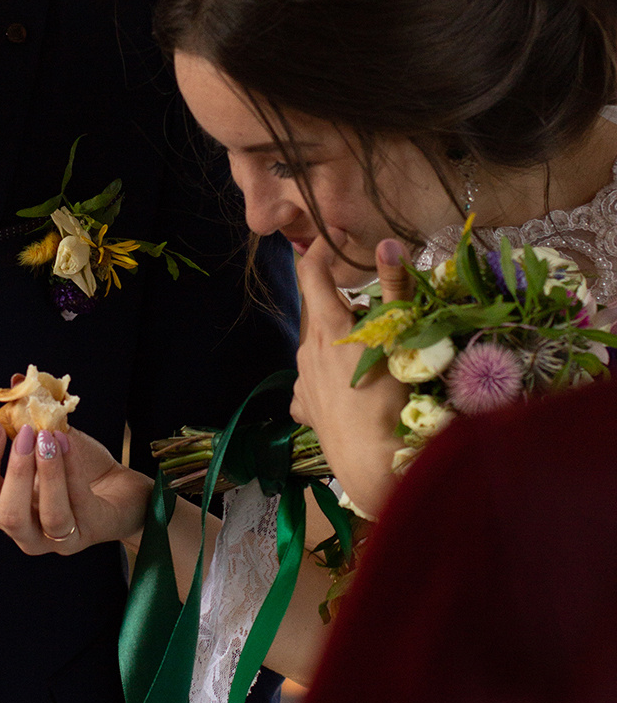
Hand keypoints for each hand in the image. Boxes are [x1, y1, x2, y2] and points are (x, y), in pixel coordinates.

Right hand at [0, 410, 152, 555]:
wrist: (120, 489)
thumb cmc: (79, 468)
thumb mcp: (52, 442)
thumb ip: (31, 419)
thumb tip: (17, 381)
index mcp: (7, 507)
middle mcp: (28, 532)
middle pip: (7, 515)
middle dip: (15, 472)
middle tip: (25, 432)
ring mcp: (60, 539)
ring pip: (49, 516)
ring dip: (47, 473)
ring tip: (48, 437)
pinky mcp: (92, 532)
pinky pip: (80, 503)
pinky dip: (72, 471)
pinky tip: (68, 442)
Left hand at [290, 238, 412, 519]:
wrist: (375, 463)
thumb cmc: (392, 398)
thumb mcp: (399, 339)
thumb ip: (396, 289)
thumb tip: (387, 243)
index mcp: (326, 328)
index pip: (312, 274)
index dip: (322, 250)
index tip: (338, 239)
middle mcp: (305, 351)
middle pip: (324, 315)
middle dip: (350, 310)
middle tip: (384, 322)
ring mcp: (302, 382)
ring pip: (320, 349)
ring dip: (342, 346)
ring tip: (374, 363)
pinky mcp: (305, 409)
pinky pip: (313, 384)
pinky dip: (330, 380)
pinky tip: (348, 393)